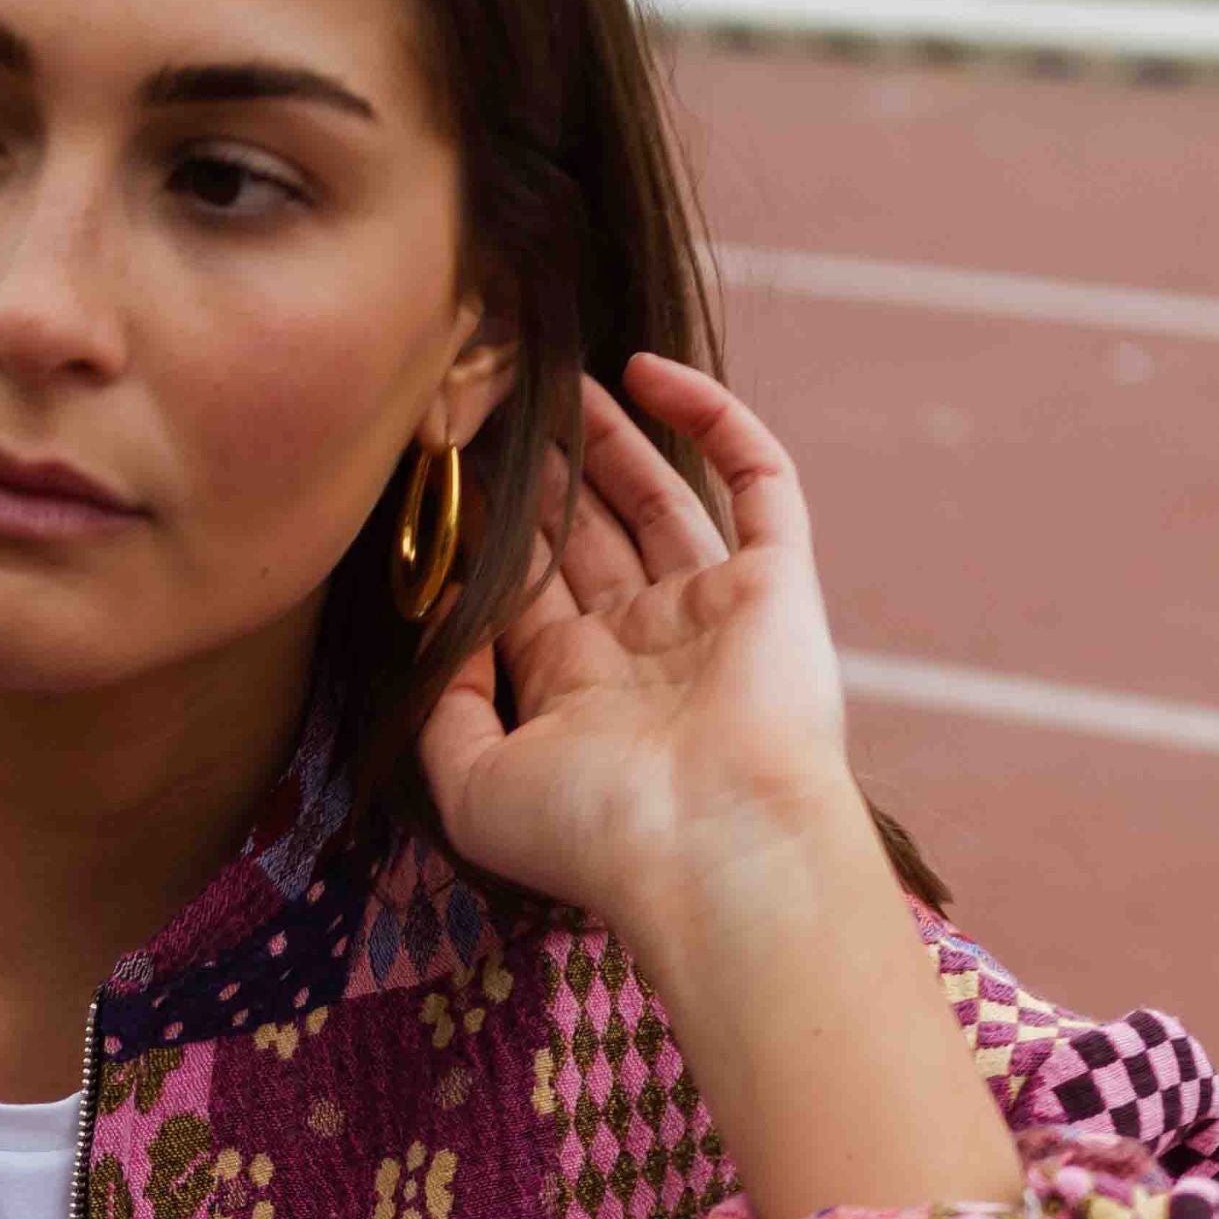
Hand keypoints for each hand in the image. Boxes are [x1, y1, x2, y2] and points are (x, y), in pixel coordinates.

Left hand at [414, 358, 856, 940]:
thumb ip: (440, 709)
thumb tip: (442, 620)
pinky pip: (756, 478)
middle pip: (583, 534)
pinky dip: (711, 419)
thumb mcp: (472, 789)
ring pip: (656, 496)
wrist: (712, 847)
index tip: (443, 459)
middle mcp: (642, 646)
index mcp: (575, 690)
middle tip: (495, 395)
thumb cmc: (592, 834)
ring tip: (556, 375)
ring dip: (609, 436)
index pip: (521, 585)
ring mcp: (712, 609)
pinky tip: (647, 371)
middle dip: (541, 469)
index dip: (485, 523)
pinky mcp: (778, 580)